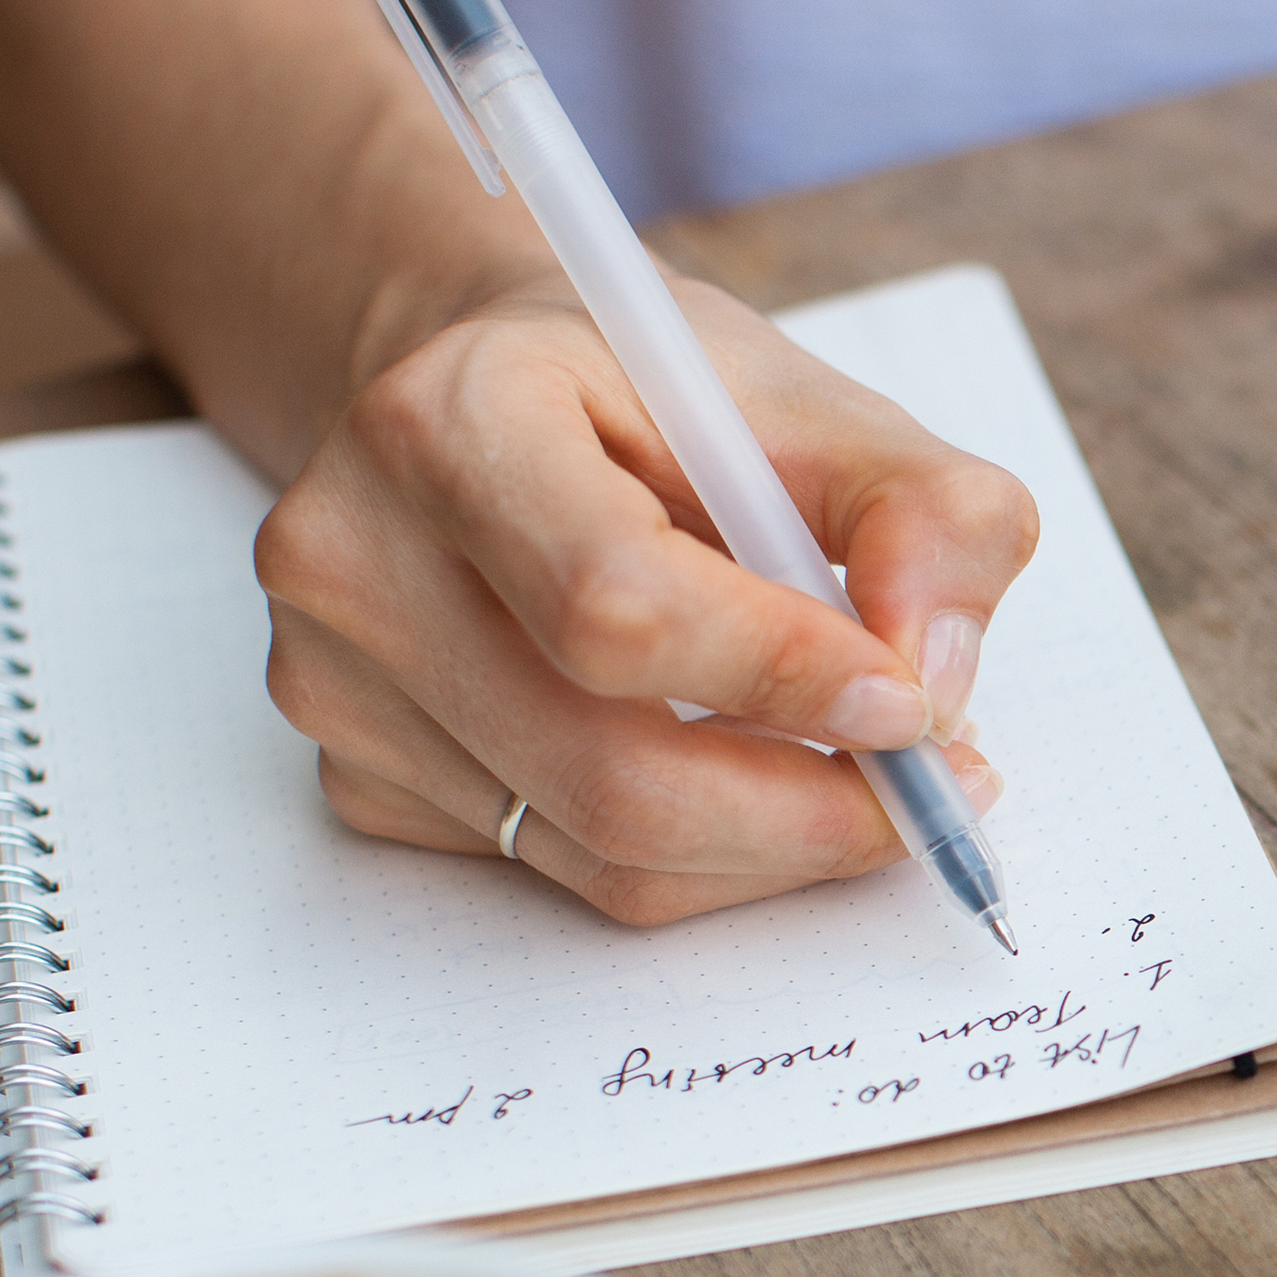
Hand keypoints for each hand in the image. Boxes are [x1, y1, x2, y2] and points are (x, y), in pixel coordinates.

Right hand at [257, 269, 1037, 923]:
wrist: (495, 411)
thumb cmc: (654, 404)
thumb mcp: (815, 402)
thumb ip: (927, 514)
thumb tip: (939, 676)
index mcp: (453, 421)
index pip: (618, 606)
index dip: (784, 678)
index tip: (916, 706)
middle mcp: (355, 557)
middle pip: (610, 772)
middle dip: (810, 811)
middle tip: (934, 794)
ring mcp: (337, 684)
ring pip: (602, 853)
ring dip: (773, 846)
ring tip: (868, 778)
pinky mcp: (362, 776)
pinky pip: (566, 874)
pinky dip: (700, 857)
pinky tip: (747, 774)